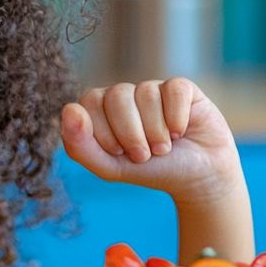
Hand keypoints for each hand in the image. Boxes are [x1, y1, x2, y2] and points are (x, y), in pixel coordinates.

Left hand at [60, 78, 241, 206]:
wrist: (197, 177)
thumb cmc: (150, 171)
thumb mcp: (109, 168)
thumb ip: (80, 146)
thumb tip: (69, 109)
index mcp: (100, 111)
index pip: (89, 104)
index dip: (104, 132)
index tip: (119, 154)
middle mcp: (124, 96)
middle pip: (116, 96)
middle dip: (131, 133)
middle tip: (143, 155)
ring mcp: (152, 89)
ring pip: (146, 93)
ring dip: (156, 131)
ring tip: (164, 148)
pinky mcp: (181, 89)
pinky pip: (173, 90)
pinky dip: (177, 117)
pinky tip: (181, 131)